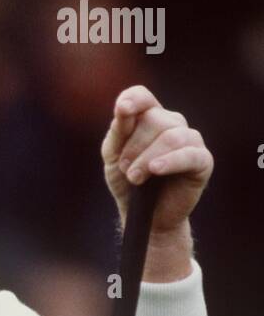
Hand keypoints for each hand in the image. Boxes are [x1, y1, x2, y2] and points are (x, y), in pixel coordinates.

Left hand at [101, 85, 213, 233]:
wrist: (145, 217)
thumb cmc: (128, 184)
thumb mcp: (113, 158)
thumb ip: (117, 132)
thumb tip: (123, 107)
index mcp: (149, 118)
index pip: (143, 97)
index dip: (134, 100)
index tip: (123, 110)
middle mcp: (173, 124)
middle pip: (155, 119)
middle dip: (134, 146)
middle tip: (125, 169)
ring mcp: (190, 141)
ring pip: (171, 137)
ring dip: (147, 159)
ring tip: (135, 179)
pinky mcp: (202, 161)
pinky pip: (190, 154)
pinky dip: (171, 161)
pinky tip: (156, 170)